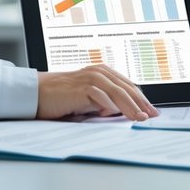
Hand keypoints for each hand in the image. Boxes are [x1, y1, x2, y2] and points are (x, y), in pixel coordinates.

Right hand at [36, 65, 158, 120]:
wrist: (38, 94)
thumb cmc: (62, 98)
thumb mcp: (88, 99)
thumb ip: (104, 102)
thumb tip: (122, 111)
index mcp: (102, 73)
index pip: (128, 86)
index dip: (141, 99)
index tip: (152, 111)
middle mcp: (98, 72)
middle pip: (126, 87)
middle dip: (141, 103)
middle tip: (152, 116)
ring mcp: (90, 78)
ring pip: (117, 91)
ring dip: (130, 105)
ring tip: (139, 117)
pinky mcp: (80, 86)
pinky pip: (99, 94)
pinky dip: (109, 104)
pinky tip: (116, 113)